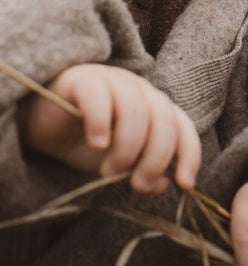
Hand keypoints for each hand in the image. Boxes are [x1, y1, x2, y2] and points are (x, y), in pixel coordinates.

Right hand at [18, 63, 200, 193]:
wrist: (41, 122)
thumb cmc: (84, 140)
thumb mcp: (116, 162)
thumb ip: (140, 171)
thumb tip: (164, 185)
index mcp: (154, 107)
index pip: (182, 126)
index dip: (189, 153)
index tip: (185, 184)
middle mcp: (140, 90)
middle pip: (163, 119)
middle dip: (156, 157)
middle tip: (137, 184)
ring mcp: (112, 80)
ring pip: (136, 109)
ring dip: (128, 146)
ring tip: (109, 171)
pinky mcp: (82, 80)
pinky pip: (99, 96)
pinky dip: (102, 121)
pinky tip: (98, 144)